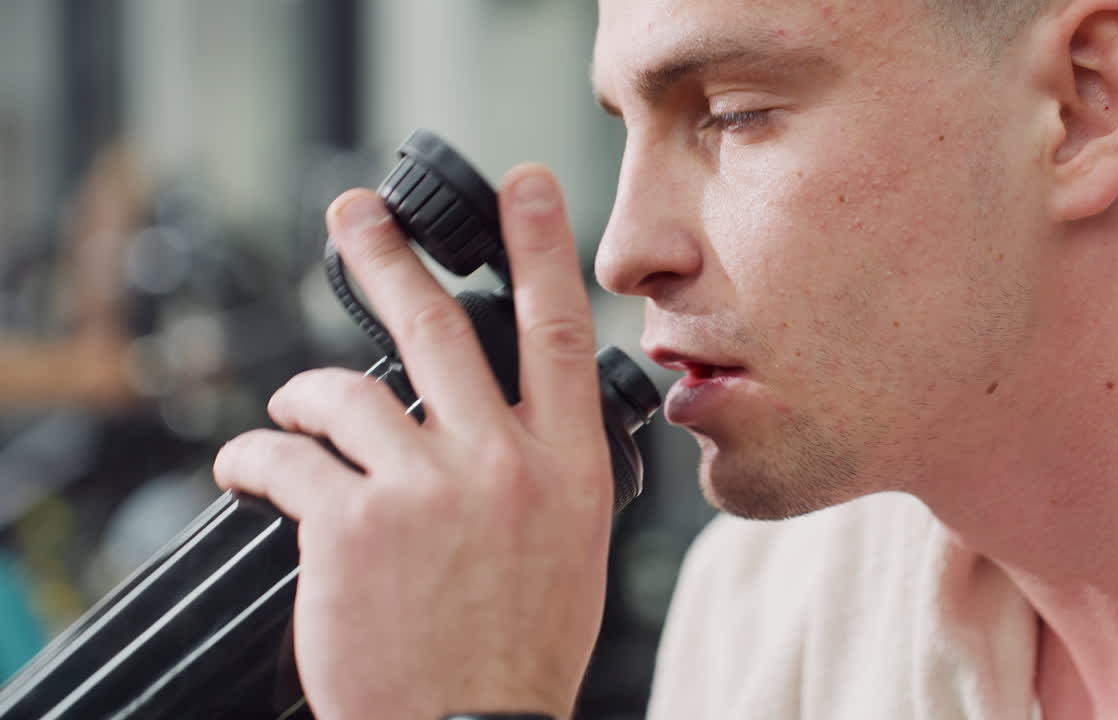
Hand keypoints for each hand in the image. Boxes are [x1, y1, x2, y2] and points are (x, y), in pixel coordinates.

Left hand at [213, 166, 610, 719]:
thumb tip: (503, 425)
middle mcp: (500, 464)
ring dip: (303, 393)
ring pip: (346, 392)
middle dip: (389, 258)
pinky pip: (284, 458)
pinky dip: (253, 456)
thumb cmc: (519, 653)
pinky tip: (244, 467)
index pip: (557, 333)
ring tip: (289, 408)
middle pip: (438, 328)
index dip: (541, 248)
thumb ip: (543, 474)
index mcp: (566, 468)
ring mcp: (425, 489)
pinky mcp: (350, 526)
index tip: (526, 188)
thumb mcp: (568, 550)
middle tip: (355, 215)